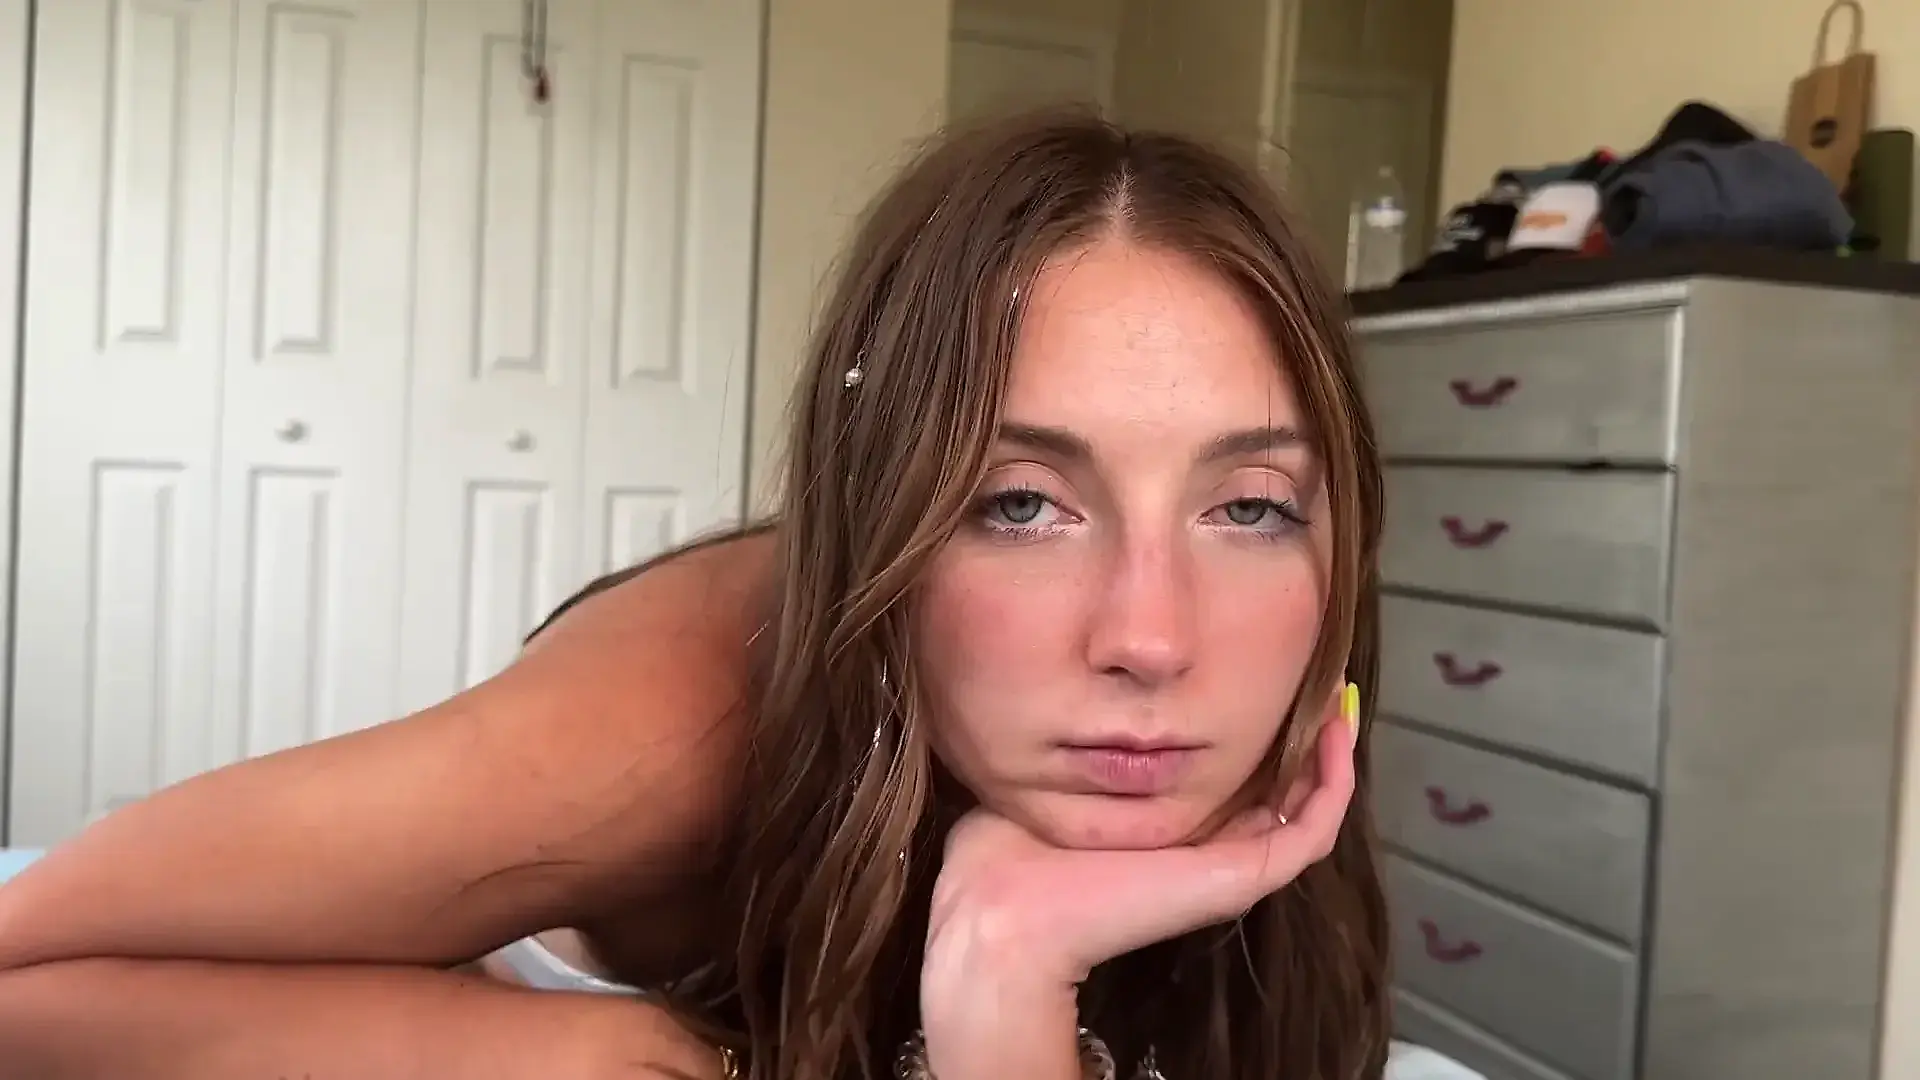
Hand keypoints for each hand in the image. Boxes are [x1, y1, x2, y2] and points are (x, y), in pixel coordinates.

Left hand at [916, 682, 1359, 1077]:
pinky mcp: (1242, 877)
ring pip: (1310, 808)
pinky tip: (1336, 727)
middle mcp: (1207, 854)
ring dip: (1332, 752)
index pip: (1237, 785)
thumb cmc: (1009, 851)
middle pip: (1282, 793)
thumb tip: (1078, 702)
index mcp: (1168, 835)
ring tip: (1339, 697)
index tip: (1276, 681)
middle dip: (1307, 736)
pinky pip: (1315, 826)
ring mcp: (1230, 869)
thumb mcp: (1058, 780)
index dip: (1264, 735)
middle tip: (1324, 681)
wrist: (1006, 911)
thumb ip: (1082, 751)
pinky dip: (1334, 778)